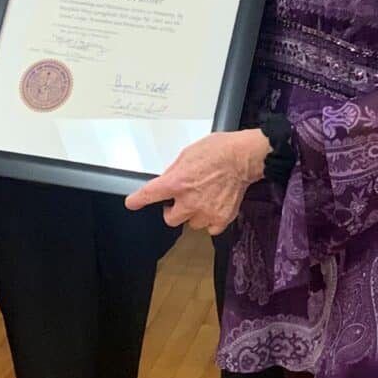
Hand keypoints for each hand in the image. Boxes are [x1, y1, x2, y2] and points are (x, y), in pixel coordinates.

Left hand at [124, 129, 270, 235]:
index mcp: (177, 182)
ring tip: (204, 199)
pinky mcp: (222, 218)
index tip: (132, 203)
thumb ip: (174, 171)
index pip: (149, 195)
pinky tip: (214, 207)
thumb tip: (167, 181)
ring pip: (191, 224)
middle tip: (181, 200)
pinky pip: (210, 228)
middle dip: (173, 210)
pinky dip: (210, 220)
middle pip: (170, 219)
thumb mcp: (187, 153)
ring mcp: (206, 212)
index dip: (137, 200)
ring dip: (193, 214)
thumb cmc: (219, 150)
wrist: (245, 156)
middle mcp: (189, 200)